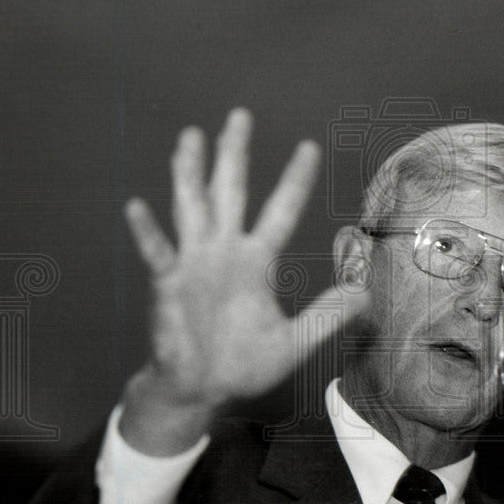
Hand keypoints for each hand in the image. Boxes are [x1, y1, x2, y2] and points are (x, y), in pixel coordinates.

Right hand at [119, 108, 362, 454]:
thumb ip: (326, 316)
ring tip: (190, 137)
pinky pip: (158, 252)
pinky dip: (148, 231)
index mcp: (257, 260)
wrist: (203, 388)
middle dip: (235, 154)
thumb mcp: (294, 342)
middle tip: (239, 116)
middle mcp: (225, 251)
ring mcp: (194, 263)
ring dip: (190, 173)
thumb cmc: (244, 363)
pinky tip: (137, 207)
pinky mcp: (168, 283)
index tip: (309, 147)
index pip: (281, 210)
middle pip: (231, 192)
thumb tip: (365, 295)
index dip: (295, 180)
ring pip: (193, 207)